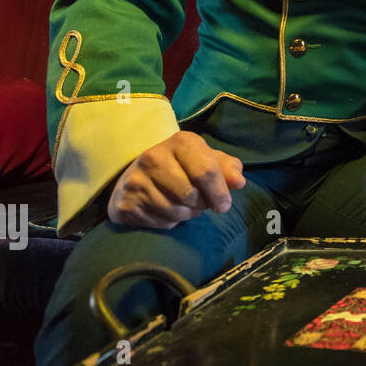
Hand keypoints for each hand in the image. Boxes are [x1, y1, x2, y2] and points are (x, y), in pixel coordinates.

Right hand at [108, 130, 245, 228]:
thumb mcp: (208, 160)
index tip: (224, 205)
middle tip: (200, 201)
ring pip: (176, 212)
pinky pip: (160, 223)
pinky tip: (166, 209)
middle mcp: (154, 156)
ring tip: (184, 204)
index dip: (220, 193)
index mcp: (181, 142)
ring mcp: (136, 180)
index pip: (206, 172)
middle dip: (202, 204)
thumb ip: (228, 168)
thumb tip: (238, 182)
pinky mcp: (126, 204)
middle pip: (191, 195)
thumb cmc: (184, 167)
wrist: (137, 176)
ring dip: (187, 214)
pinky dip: (170, 222)